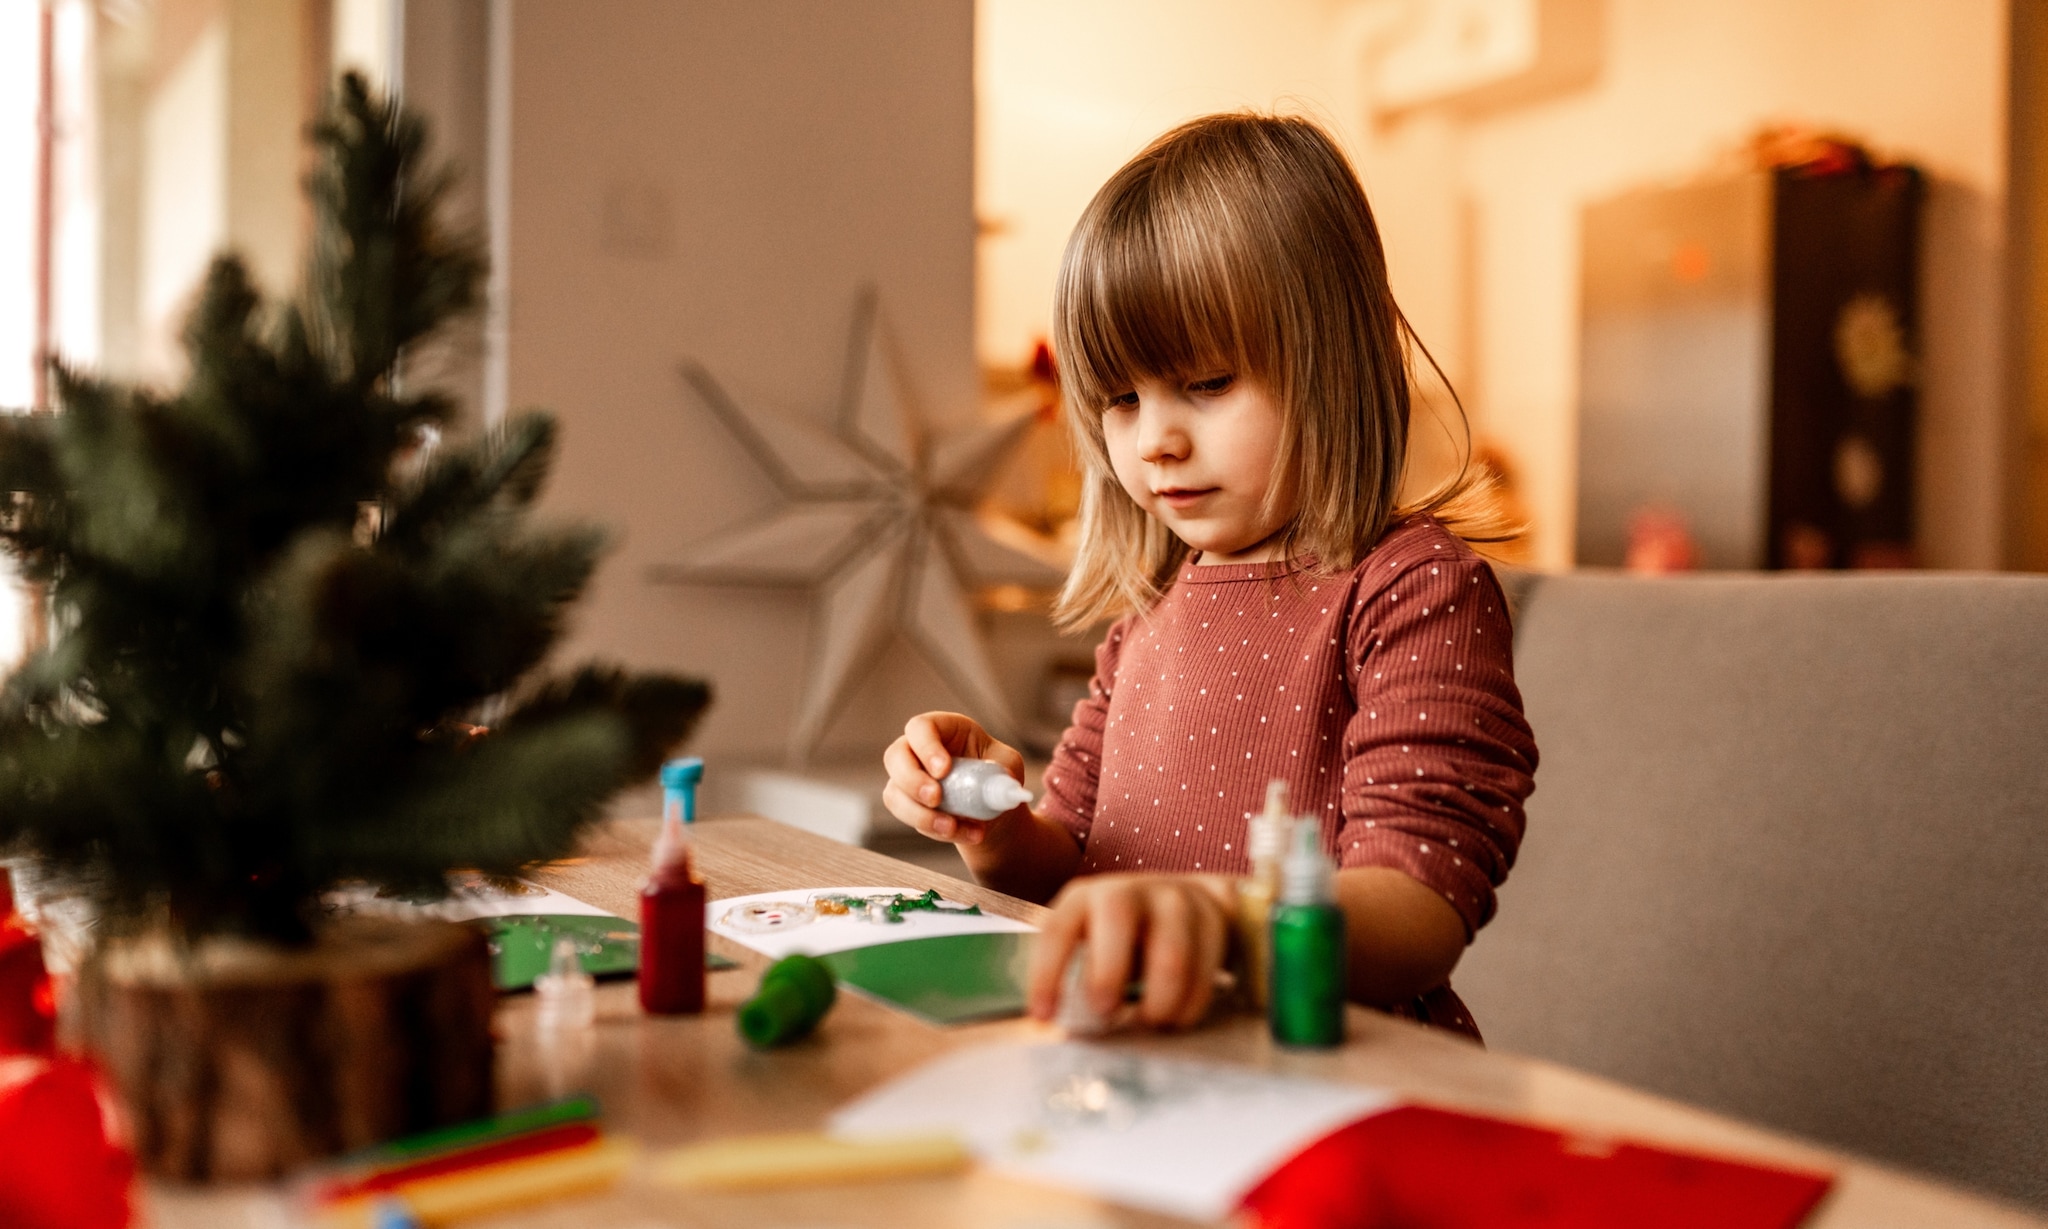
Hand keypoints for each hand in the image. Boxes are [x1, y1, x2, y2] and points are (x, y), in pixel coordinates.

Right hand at [881, 711, 1027, 846]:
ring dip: (922, 815)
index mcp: (944, 729)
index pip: (921, 727)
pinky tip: (962, 832)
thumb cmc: (997, 775)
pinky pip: (908, 818)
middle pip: (895, 756)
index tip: (943, 770)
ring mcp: (907, 778)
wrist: (992, 808)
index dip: (926, 747)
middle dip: (912, 781)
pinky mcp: (906, 804)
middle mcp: (918, 750)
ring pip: (894, 794)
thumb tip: (1001, 785)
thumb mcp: (1008, 765)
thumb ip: (1003, 769)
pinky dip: (933, 830)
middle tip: (936, 799)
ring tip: (953, 826)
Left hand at [1026, 873, 1236, 1029]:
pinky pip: (1204, 970)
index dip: (1047, 973)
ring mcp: (1172, 901)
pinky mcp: (1209, 918)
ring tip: (1151, 1022)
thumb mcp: (1091, 945)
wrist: (1187, 901)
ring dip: (1160, 1000)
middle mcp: (1126, 891)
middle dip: (1108, 972)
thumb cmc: (1122, 938)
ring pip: (1171, 954)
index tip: (1043, 1017)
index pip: (1057, 930)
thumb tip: (1063, 1029)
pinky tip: (1177, 1018)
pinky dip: (1189, 1005)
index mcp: (1083, 898)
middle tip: (1106, 1013)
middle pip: (1117, 919)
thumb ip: (1076, 980)